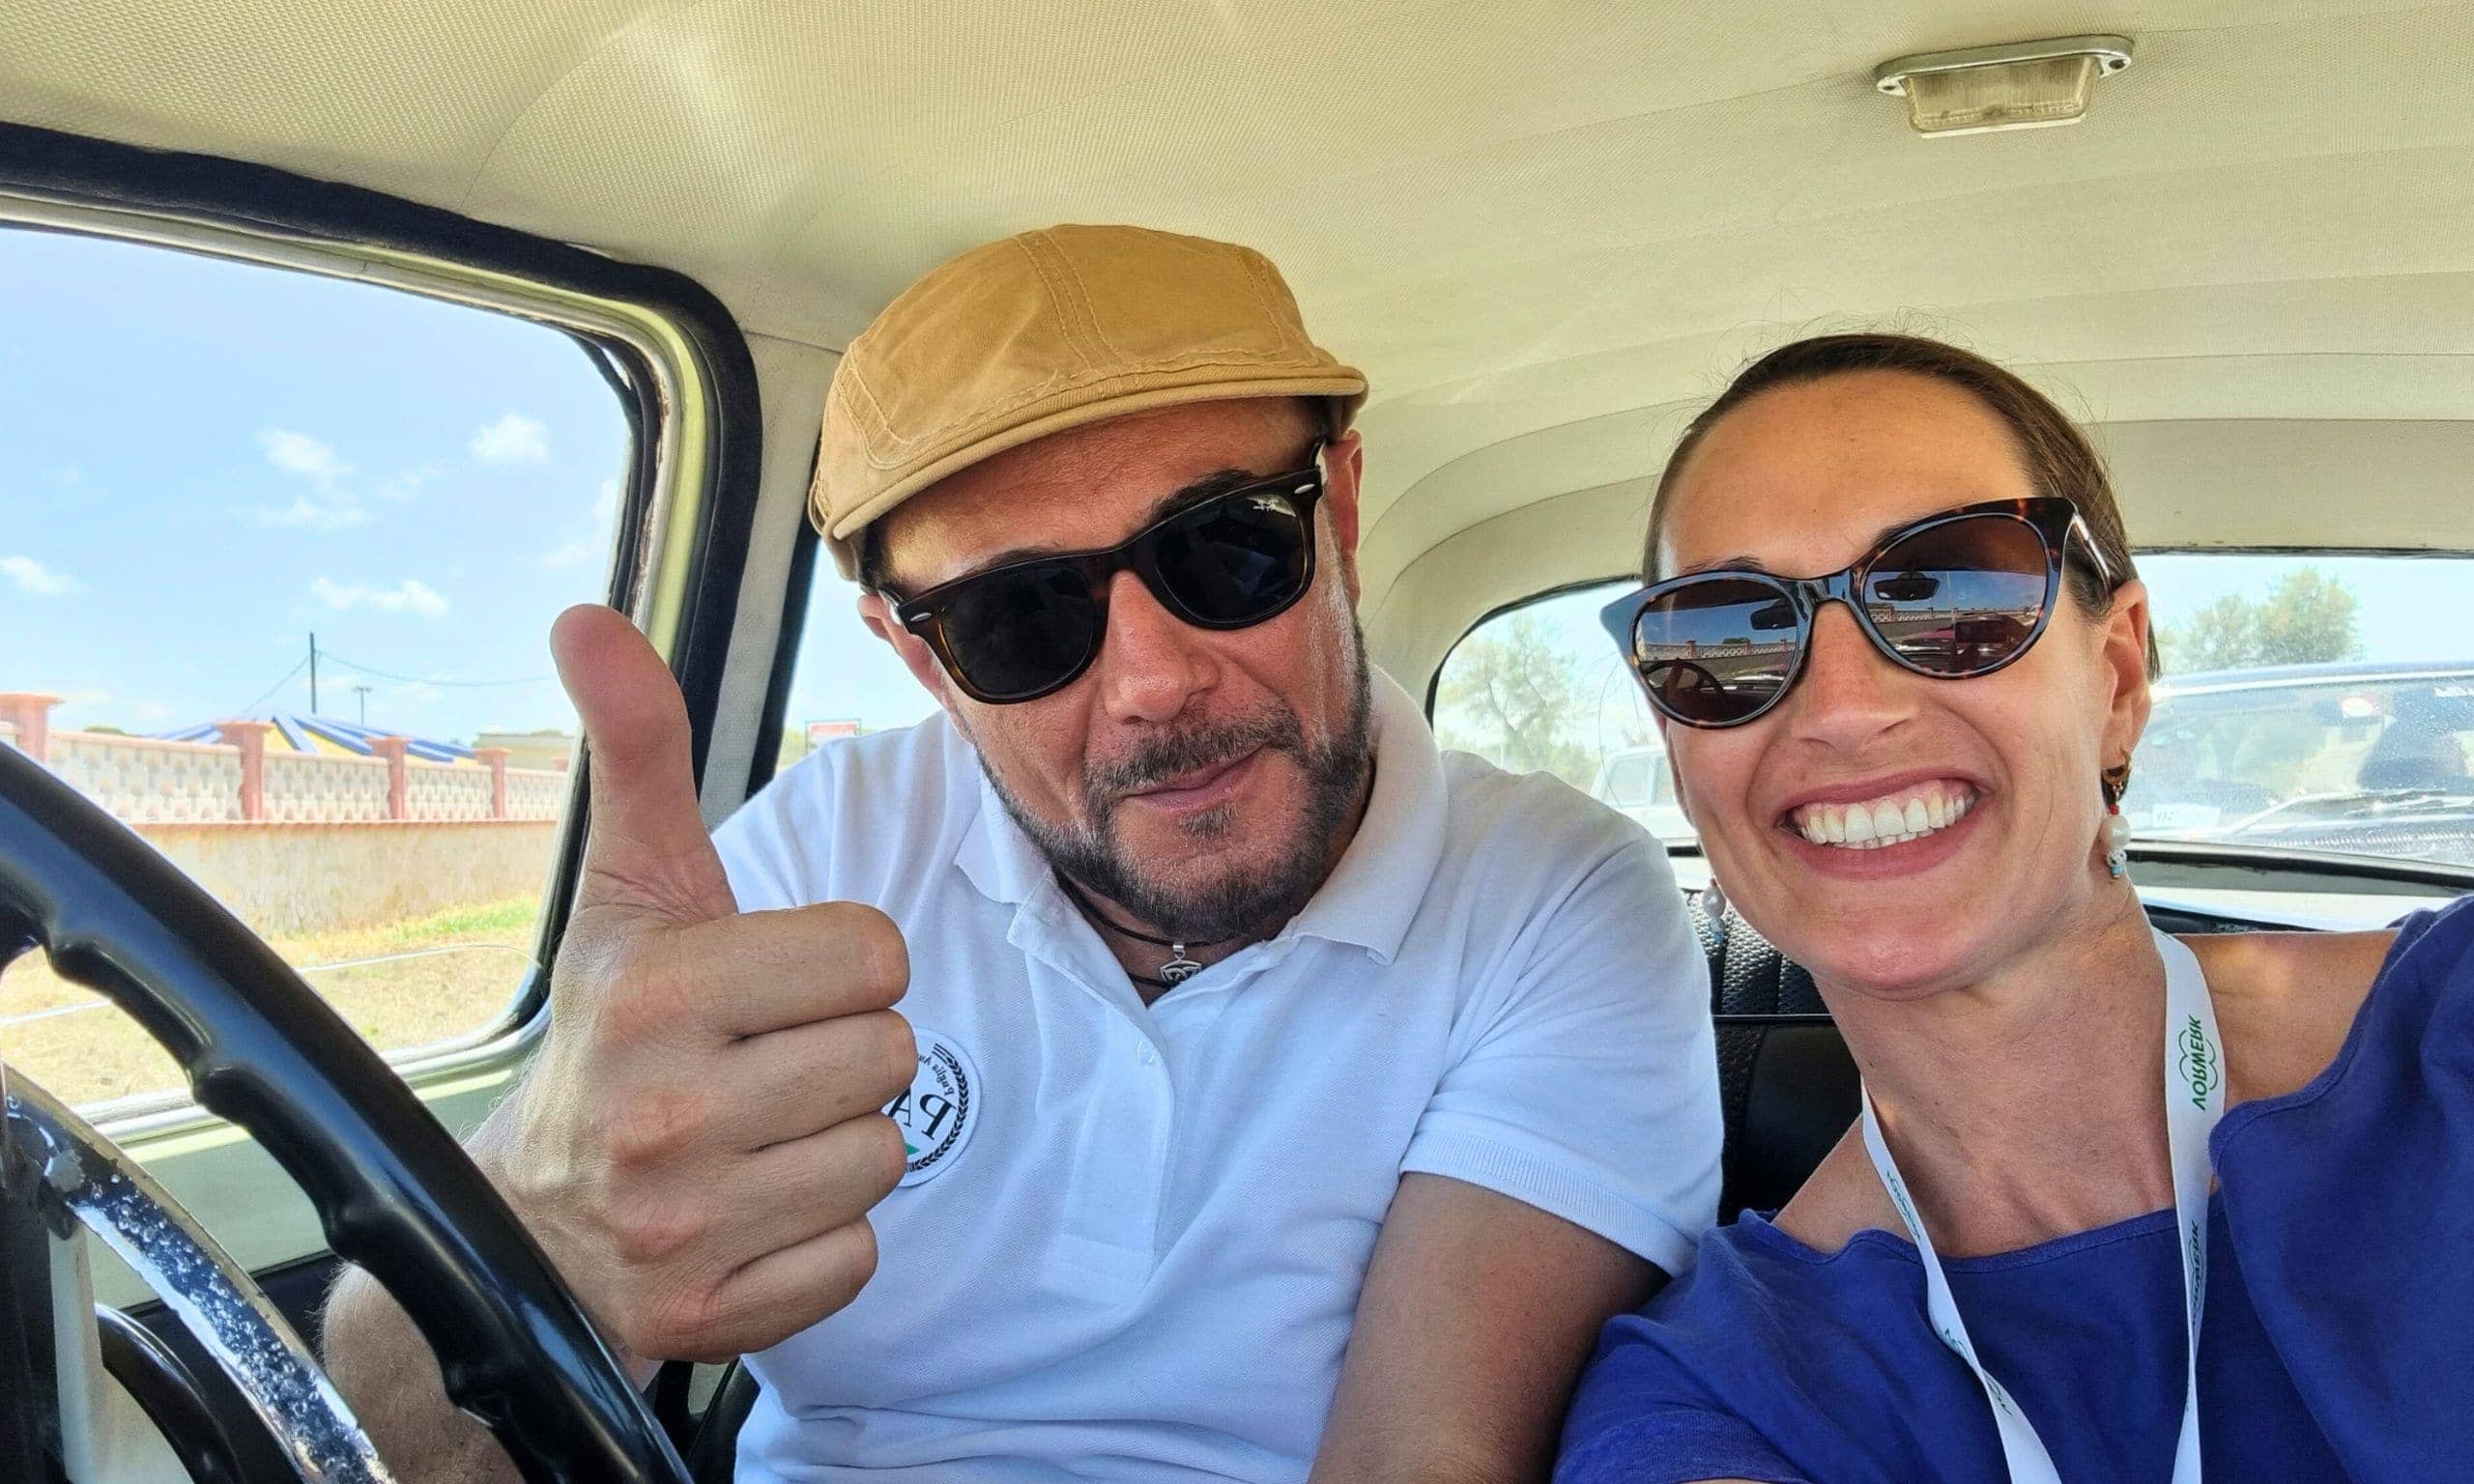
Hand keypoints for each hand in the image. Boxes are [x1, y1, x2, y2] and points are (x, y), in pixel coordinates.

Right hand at [478, 604, 914, 1376]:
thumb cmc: (608, 1031)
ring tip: (754, 1136)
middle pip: (892, 1056)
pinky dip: (819, 1240)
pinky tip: (751, 1210)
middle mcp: (665, 1113)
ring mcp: (687, 1225)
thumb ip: (636, 750)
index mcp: (658, 991)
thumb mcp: (626, 889)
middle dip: (839, 1054)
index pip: (874, 955)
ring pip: (883, 1156)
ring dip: (835, 1146)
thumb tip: (586, 614)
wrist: (519, 1221)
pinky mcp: (712, 1315)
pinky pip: (858, 1257)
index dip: (836, 965)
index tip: (766, 984)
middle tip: (760, 1063)